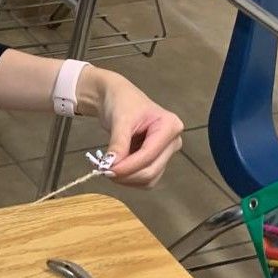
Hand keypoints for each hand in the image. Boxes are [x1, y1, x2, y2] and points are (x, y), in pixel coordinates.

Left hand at [77, 68, 183, 186]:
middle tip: (104, 171)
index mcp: (170, 126)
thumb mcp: (120, 120)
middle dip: (127, 175)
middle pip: (152, 170)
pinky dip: (129, 178)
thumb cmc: (122, 102)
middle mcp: (173, 141)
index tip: (106, 169)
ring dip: (127, 179)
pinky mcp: (157, 160)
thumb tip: (111, 165)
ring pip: (149, 179)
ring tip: (108, 169)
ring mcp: (166, 153)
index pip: (149, 154)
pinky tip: (116, 169)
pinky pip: (145, 178)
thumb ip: (118, 143)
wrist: (117, 98)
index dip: (128, 166)